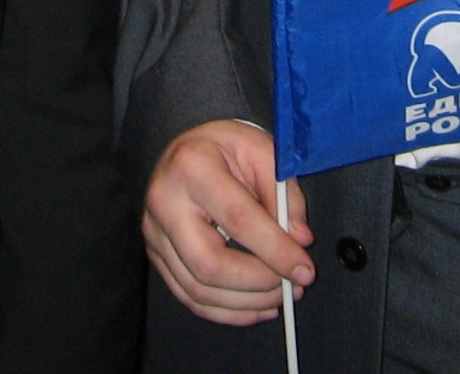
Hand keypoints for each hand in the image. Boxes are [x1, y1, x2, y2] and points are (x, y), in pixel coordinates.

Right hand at [142, 119, 313, 325]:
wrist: (187, 150)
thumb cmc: (226, 148)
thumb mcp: (262, 151)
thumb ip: (284, 194)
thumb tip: (299, 240)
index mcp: (191, 165)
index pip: (237, 219)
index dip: (275, 250)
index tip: (304, 270)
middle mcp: (164, 201)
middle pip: (209, 264)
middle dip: (257, 284)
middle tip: (291, 286)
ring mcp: (154, 232)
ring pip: (198, 289)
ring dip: (246, 303)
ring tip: (278, 295)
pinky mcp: (156, 255)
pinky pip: (188, 297)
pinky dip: (226, 311)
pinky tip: (254, 305)